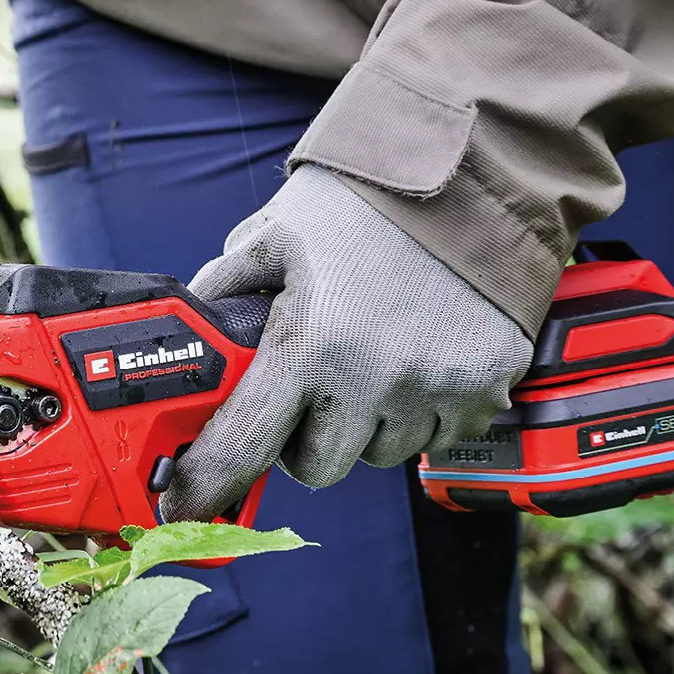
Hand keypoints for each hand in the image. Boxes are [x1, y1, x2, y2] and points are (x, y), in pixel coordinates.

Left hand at [159, 165, 533, 520]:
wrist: (468, 169)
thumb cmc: (363, 199)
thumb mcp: (273, 234)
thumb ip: (227, 289)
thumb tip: (197, 335)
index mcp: (309, 345)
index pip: (244, 444)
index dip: (209, 482)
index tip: (186, 505)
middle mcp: (373, 381)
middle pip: (318, 468)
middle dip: (304, 440)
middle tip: (308, 390)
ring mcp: (436, 390)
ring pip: (381, 453)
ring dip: (367, 423)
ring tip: (371, 356)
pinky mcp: (488, 388)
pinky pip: (440, 434)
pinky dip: (423, 409)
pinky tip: (418, 353)